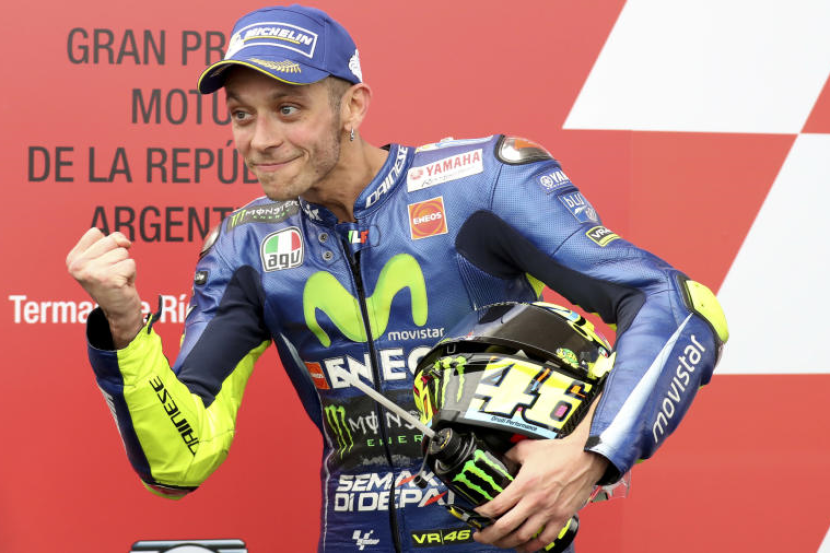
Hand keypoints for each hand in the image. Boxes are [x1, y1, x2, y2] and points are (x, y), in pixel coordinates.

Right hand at [66, 228, 143, 347]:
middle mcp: (78, 266)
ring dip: (125, 266)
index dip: (107, 245)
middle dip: (118, 255)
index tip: (104, 263)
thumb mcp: (104, 258)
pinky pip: (130, 264)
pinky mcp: (109, 279)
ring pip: (122, 252)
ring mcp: (92, 272)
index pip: (95, 232)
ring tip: (117, 279)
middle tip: (113, 273)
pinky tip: (122, 285)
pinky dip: (131, 274)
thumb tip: (125, 242)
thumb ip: (112, 241)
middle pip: (111, 240)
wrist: (119, 312)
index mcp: (72, 259)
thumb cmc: (113, 282)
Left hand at [472, 402, 607, 551]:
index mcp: (524, 484)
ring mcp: (548, 512)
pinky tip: (523, 547)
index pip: (497, 506)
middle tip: (480, 534)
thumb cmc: (559, 453)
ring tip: (497, 542)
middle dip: (488, 534)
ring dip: (507, 543)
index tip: (477, 514)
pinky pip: (545, 539)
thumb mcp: (526, 448)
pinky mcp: (561, 517)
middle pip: (505, 526)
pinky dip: (532, 547)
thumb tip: (499, 462)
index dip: (483, 513)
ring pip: (523, 536)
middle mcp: (535, 501)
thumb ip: (509, 456)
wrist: (585, 458)